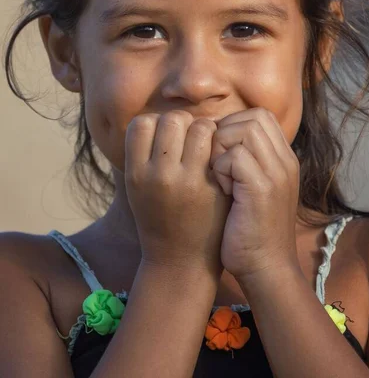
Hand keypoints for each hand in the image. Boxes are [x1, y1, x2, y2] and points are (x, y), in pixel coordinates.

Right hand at [124, 111, 231, 274]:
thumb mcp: (138, 187)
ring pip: (199, 126)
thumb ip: (144, 154)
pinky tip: (217, 159)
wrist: (181, 262)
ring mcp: (188, 181)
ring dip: (205, 131)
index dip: (156, 126)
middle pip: (172, 119)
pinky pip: (219, 146)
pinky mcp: (213, 187)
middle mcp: (158, 175)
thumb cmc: (158, 217)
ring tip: (205, 147)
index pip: (142, 123)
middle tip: (189, 141)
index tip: (165, 140)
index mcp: (135, 173)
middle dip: (183, 124)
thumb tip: (157, 118)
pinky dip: (219, 145)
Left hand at [209, 108, 299, 279]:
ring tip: (219, 174)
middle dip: (225, 133)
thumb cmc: (251, 229)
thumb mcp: (255, 188)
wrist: (267, 269)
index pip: (260, 116)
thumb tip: (219, 136)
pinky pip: (235, 155)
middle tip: (216, 162)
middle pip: (253, 117)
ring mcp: (277, 173)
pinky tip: (222, 190)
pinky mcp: (262, 188)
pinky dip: (221, 168)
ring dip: (222, 148)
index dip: (234, 125)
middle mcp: (285, 161)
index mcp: (284, 159)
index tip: (219, 152)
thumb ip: (246, 161)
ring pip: (244, 129)